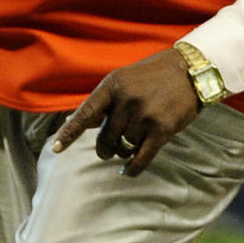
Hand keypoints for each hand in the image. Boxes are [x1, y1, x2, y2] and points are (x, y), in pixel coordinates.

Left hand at [52, 48, 200, 176]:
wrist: (188, 71)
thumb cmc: (150, 77)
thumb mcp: (123, 80)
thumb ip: (103, 102)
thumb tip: (76, 124)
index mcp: (112, 85)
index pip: (85, 114)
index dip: (69, 134)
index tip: (55, 149)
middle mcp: (126, 100)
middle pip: (105, 138)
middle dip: (106, 147)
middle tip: (110, 147)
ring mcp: (144, 115)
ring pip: (123, 147)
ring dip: (124, 151)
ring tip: (130, 143)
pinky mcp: (162, 130)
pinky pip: (141, 158)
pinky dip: (132, 168)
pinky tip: (127, 171)